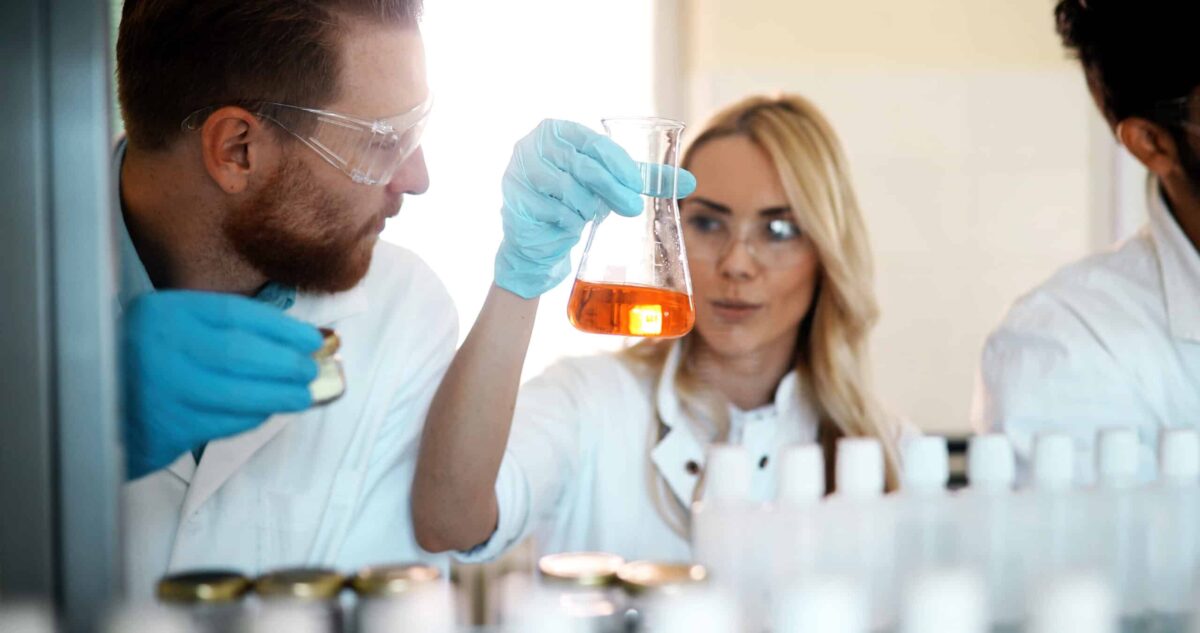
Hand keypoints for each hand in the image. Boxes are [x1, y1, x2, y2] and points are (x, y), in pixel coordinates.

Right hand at [122, 290, 322, 479]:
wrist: (90, 407)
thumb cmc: (145, 361)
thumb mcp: (173, 327)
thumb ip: (223, 329)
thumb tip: (294, 340)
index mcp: (163, 314)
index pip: (236, 316)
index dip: (282, 329)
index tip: (312, 339)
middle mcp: (158, 349)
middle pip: (240, 354)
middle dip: (286, 364)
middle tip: (312, 370)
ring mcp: (159, 391)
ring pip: (236, 394)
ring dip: (278, 395)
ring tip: (302, 395)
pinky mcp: (164, 429)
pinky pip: (222, 423)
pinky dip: (252, 417)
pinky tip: (265, 411)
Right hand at [494, 119, 696, 298]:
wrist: (537, 236)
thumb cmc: (575, 199)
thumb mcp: (610, 182)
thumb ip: (645, 178)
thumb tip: (691, 182)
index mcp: (556, 130)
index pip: (593, 142)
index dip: (617, 163)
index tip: (636, 183)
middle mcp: (532, 146)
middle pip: (583, 167)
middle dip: (612, 189)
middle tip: (633, 208)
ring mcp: (519, 173)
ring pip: (569, 192)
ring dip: (588, 207)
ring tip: (589, 213)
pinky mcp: (515, 202)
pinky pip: (554, 213)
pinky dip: (570, 222)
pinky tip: (571, 223)